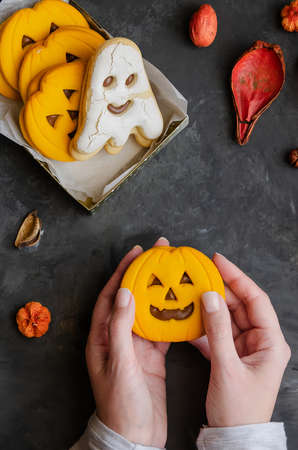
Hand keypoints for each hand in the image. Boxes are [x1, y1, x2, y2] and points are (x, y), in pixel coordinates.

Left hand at [86, 238, 169, 447]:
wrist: (136, 436)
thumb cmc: (120, 404)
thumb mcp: (119, 363)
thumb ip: (120, 327)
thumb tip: (124, 293)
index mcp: (102, 338)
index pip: (111, 296)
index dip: (122, 272)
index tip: (137, 253)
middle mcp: (117, 338)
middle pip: (131, 299)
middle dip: (143, 276)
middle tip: (159, 256)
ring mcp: (136, 347)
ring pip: (148, 312)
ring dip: (158, 294)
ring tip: (172, 275)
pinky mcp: (151, 357)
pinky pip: (162, 331)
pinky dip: (171, 318)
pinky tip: (182, 306)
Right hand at [192, 253, 290, 427]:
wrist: (233, 439)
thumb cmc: (238, 409)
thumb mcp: (226, 367)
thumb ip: (217, 330)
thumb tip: (209, 297)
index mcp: (271, 342)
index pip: (256, 300)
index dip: (238, 277)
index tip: (218, 261)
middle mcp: (261, 342)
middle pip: (241, 305)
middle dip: (221, 289)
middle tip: (200, 273)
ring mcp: (246, 348)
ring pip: (228, 318)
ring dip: (211, 306)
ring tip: (192, 291)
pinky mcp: (232, 356)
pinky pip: (219, 332)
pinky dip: (205, 325)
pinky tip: (190, 318)